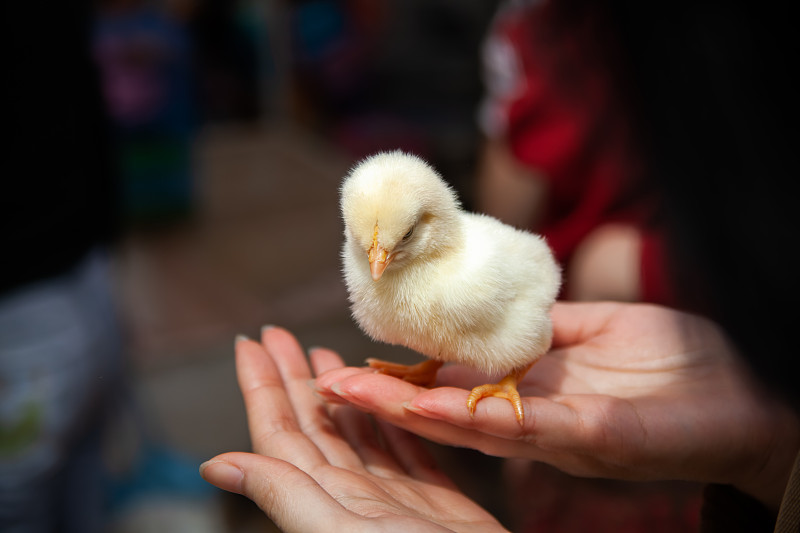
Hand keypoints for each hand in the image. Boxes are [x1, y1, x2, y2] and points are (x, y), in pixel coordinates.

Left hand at [199, 326, 507, 531]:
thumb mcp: (337, 529)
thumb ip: (284, 493)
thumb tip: (214, 464)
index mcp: (322, 500)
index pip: (280, 432)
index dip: (262, 386)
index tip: (249, 343)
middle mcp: (350, 497)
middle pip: (314, 423)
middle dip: (295, 376)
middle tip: (281, 333)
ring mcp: (392, 497)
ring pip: (356, 431)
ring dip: (339, 390)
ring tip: (325, 351)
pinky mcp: (433, 500)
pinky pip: (404, 446)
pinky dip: (391, 416)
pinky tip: (386, 393)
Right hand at [313, 302, 799, 509]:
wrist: (748, 393)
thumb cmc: (680, 362)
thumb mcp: (598, 328)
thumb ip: (546, 328)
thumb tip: (500, 310)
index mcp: (533, 389)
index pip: (455, 384)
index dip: (405, 374)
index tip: (356, 359)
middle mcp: (533, 417)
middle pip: (445, 408)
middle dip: (383, 397)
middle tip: (323, 383)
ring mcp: (555, 431)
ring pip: (465, 423)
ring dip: (405, 409)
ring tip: (348, 394)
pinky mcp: (586, 437)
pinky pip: (517, 427)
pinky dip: (467, 415)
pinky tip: (424, 403)